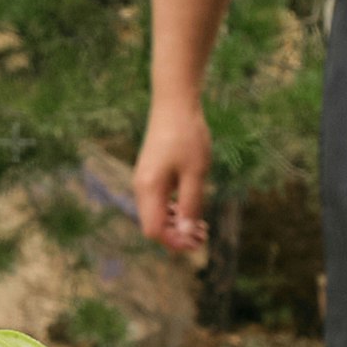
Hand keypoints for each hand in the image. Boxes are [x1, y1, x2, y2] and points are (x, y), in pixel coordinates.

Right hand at [128, 90, 213, 260]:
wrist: (174, 104)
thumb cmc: (187, 135)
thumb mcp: (196, 172)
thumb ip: (190, 204)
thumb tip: (186, 234)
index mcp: (149, 188)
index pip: (154, 230)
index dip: (175, 242)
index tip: (198, 241)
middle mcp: (141, 188)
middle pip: (153, 226)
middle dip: (177, 236)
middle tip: (204, 235)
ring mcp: (144, 181)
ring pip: (155, 215)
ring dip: (176, 225)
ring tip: (201, 227)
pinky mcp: (151, 175)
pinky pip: (157, 203)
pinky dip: (173, 211)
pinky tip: (190, 210)